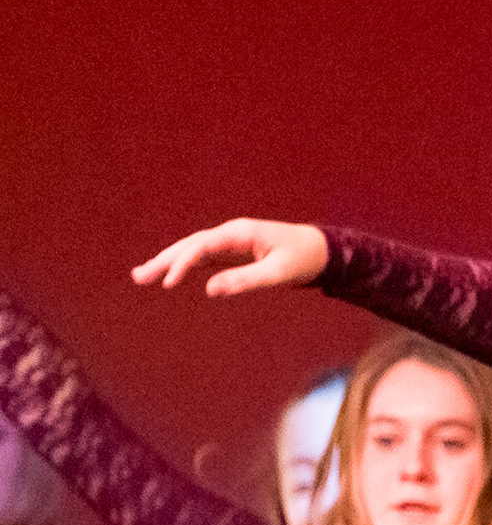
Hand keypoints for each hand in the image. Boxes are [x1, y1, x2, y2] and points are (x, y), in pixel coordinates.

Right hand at [132, 219, 327, 297]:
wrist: (321, 250)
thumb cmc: (303, 260)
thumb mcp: (277, 274)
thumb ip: (245, 280)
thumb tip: (210, 290)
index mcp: (239, 233)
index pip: (202, 246)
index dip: (183, 264)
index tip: (167, 283)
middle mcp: (231, 233)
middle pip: (190, 245)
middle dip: (163, 260)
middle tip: (138, 277)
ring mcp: (231, 241)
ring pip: (193, 250)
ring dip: (168, 262)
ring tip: (143, 275)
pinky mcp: (234, 251)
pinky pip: (204, 257)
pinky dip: (185, 265)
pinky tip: (170, 274)